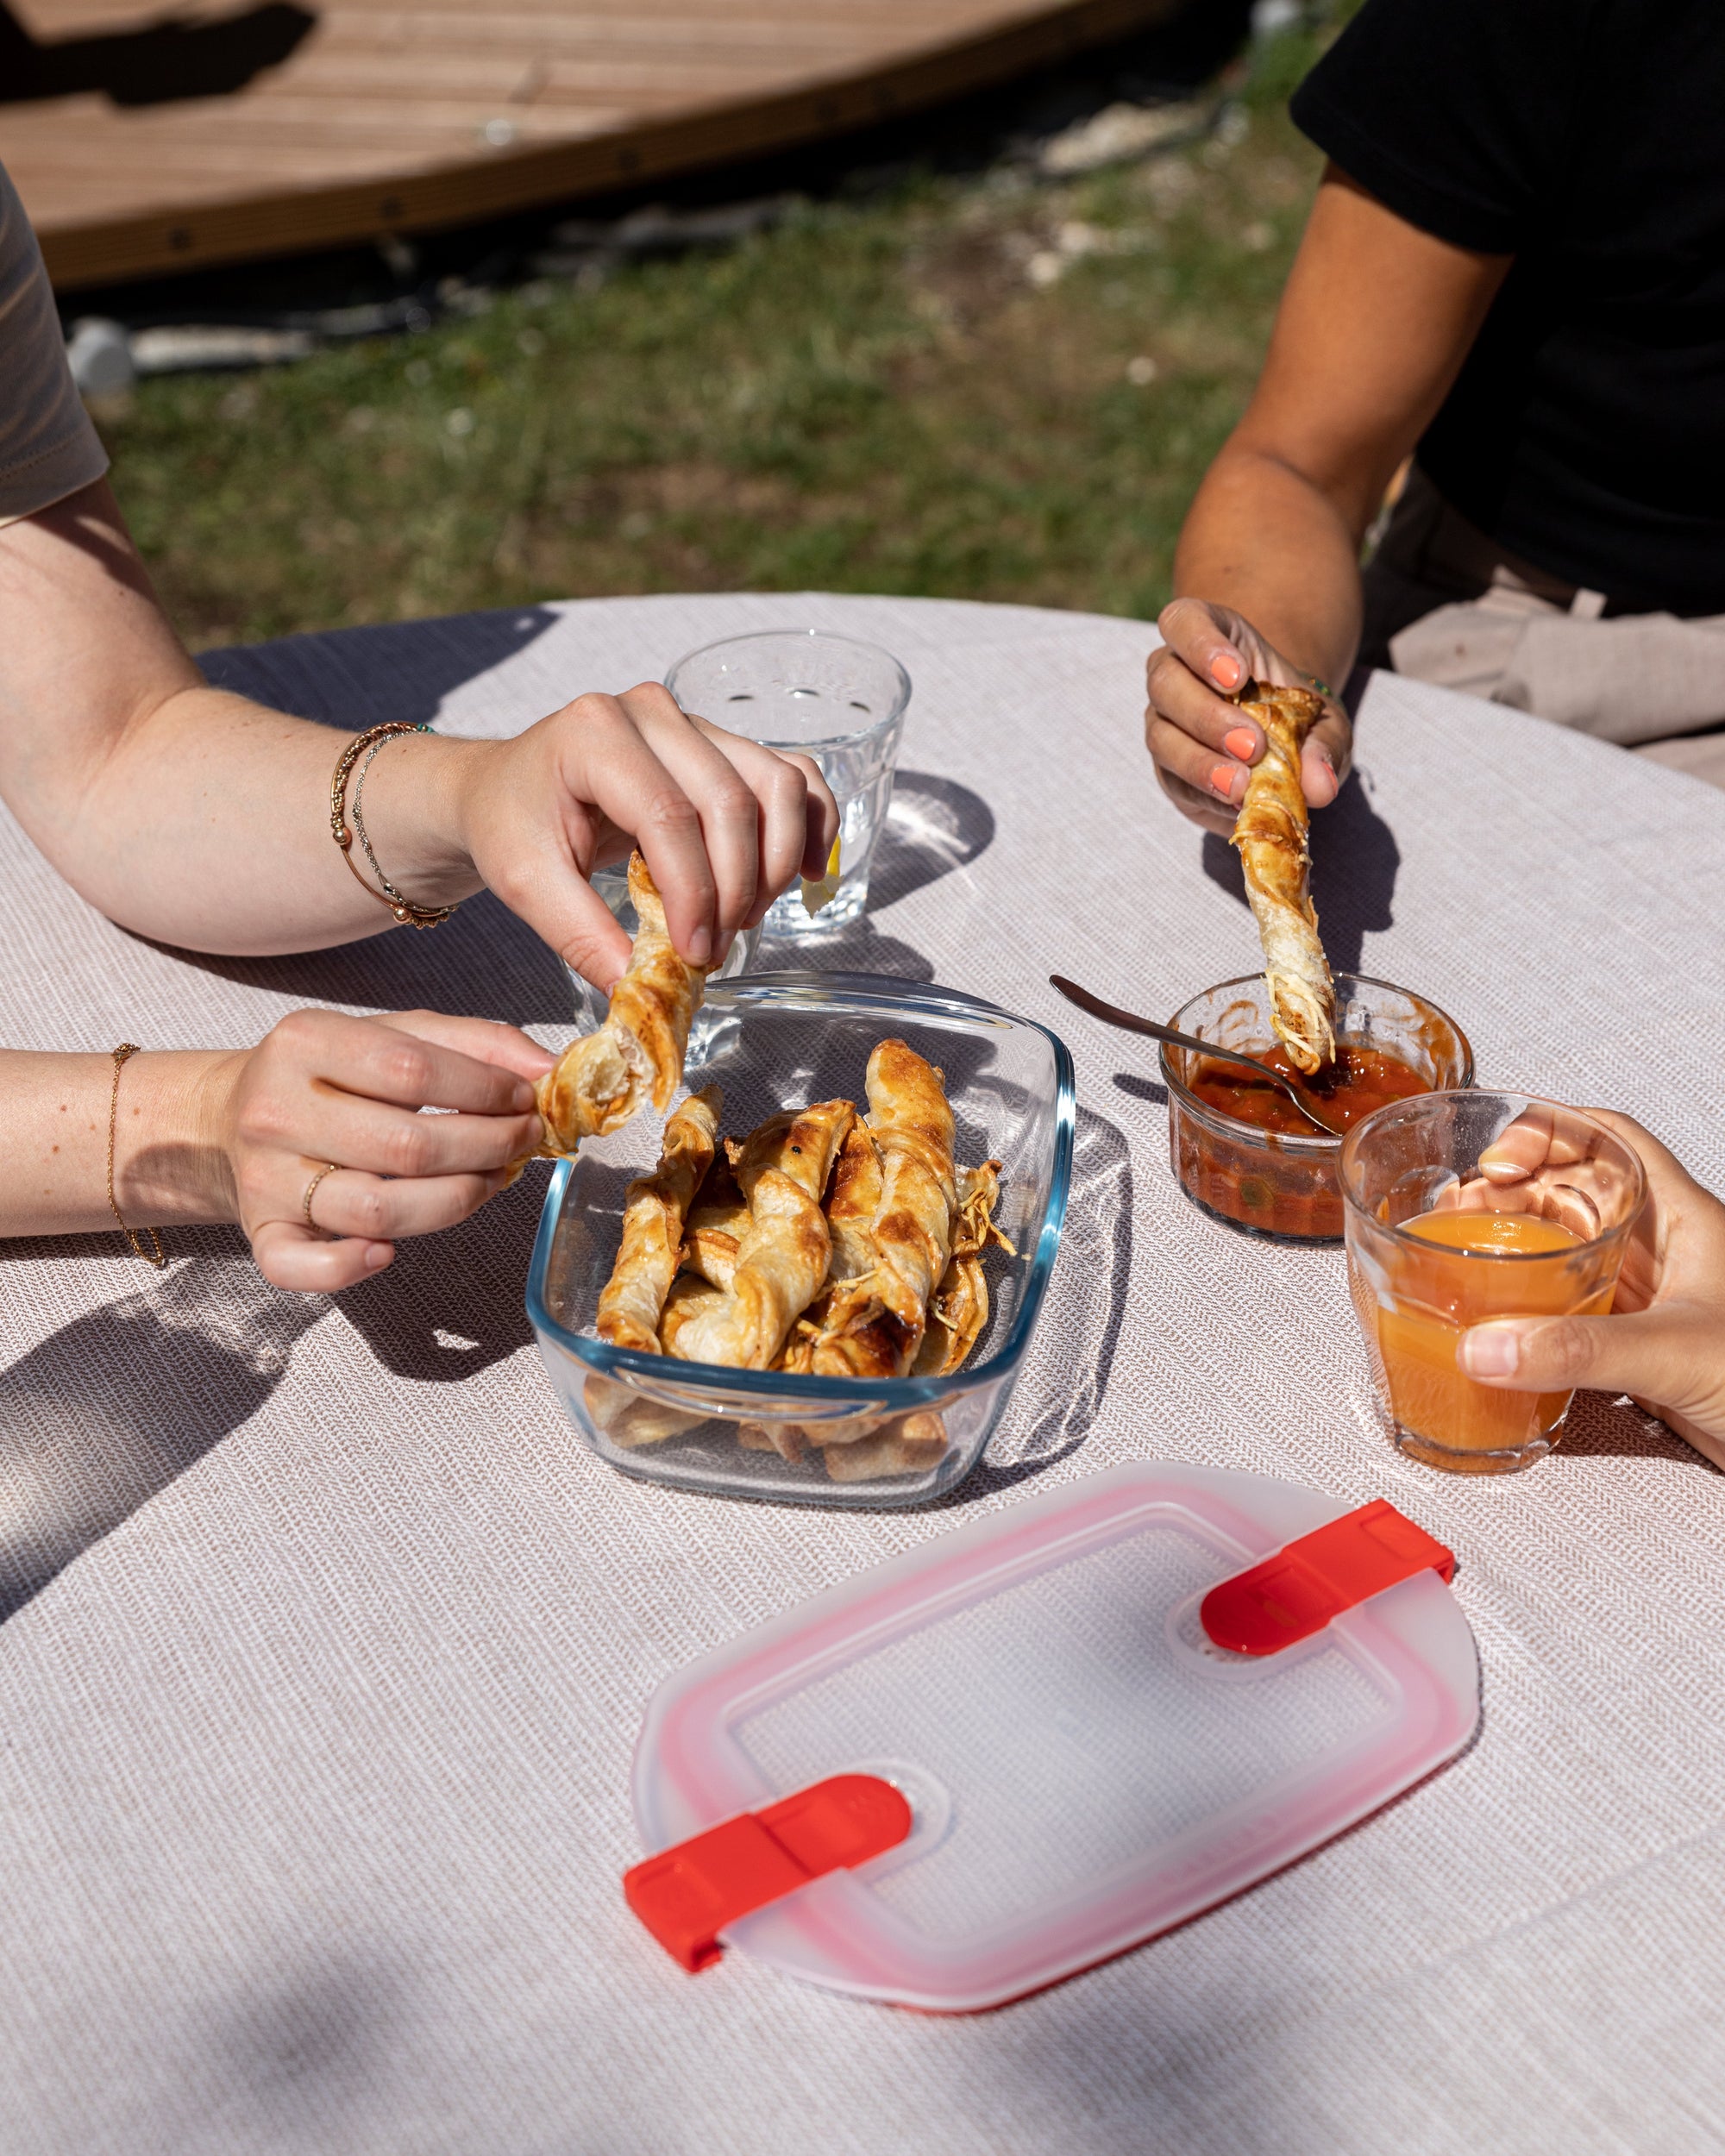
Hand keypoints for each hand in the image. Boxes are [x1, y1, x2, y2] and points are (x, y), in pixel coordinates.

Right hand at [203, 1009, 550, 1292]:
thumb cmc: (332, 1078)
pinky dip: (350, 1268)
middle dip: (487, 1147)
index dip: (485, 1089)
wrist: (227, 1119)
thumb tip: (548, 1069)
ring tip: (490, 1181)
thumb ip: (474, 1043)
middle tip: (523, 1141)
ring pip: (377, 1210)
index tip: (524, 1098)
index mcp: (305, 1042)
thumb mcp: (393, 1035)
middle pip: (405, 1145)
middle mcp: (277, 1110)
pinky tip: (389, 1251)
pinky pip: (304, 1267)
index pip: (412, 1068)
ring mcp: (264, 1178)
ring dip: (455, 1203)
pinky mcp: (261, 1233)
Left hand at [437, 684, 839, 988]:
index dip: (694, 893)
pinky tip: (804, 876)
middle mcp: (652, 712)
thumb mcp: (526, 885)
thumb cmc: (513, 824)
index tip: (695, 953)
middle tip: (716, 948)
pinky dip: (810, 826)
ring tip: (746, 918)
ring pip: (776, 785)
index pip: (669, 817)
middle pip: (731, 802)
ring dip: (776, 862)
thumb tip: (642, 989)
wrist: (508, 787)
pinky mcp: (723, 743)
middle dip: (735, 888)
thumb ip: (582, 934)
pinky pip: (793, 776)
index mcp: (595, 733)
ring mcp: (695, 723)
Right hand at [1144, 599, 1351, 835]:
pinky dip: (1205, 794)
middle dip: (1206, 716)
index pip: (1184, 622)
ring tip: (1241, 785)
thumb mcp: (1325, 721)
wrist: (1284, 746)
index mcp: (1211, 636)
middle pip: (1166, 683)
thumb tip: (1320, 785)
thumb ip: (1325, 745)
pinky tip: (1234, 804)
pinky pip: (1174, 781)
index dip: (1202, 645)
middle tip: (1251, 745)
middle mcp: (1175, 675)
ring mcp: (1165, 723)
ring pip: (1161, 736)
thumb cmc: (1297, 714)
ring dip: (1199, 762)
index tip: (1236, 677)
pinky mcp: (1168, 769)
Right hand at [1457, 1110, 1724, 1468]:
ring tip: (1467, 1254)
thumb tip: (1488, 1346)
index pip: (1611, 1139)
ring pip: (1573, 1251)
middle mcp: (1667, 1252)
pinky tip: (1504, 1326)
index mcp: (1684, 1220)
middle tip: (1461, 1207)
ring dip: (1519, 1249)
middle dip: (1514, 1190)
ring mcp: (1654, 1300)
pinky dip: (1534, 1311)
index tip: (1497, 1156)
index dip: (1550, 1131)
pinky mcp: (1644, 1349)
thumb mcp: (1678, 1351)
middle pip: (1578, 1192)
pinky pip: (1576, 1313)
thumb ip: (1581, 1349)